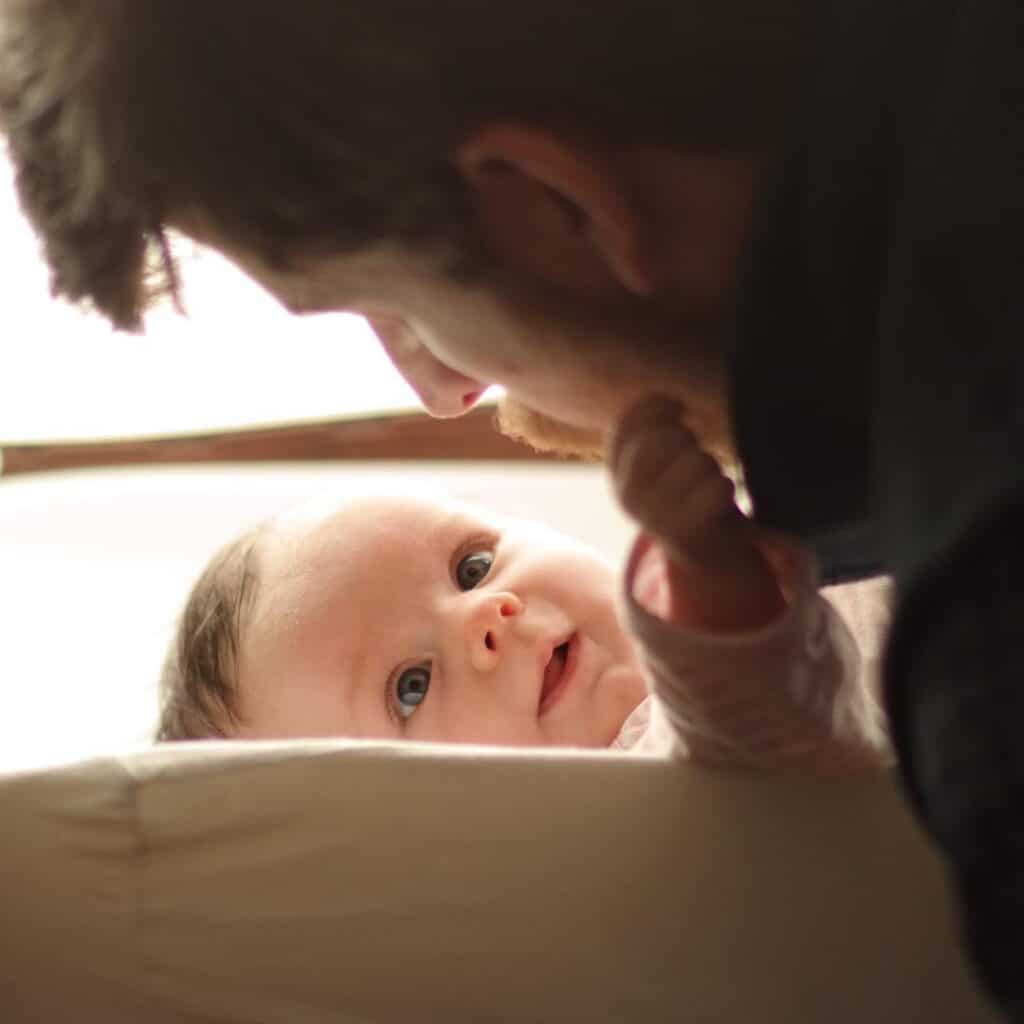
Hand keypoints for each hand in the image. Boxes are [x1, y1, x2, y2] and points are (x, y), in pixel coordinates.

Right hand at [609, 395, 785, 630]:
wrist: (704, 553)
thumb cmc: (686, 493)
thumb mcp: (658, 462)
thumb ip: (653, 430)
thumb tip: (669, 400)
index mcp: (616, 471)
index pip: (628, 422)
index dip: (658, 405)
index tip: (679, 408)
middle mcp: (627, 494)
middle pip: (664, 439)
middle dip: (687, 439)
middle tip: (694, 455)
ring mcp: (652, 515)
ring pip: (695, 461)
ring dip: (711, 465)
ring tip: (707, 481)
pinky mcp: (683, 532)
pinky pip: (716, 488)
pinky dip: (725, 487)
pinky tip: (719, 497)